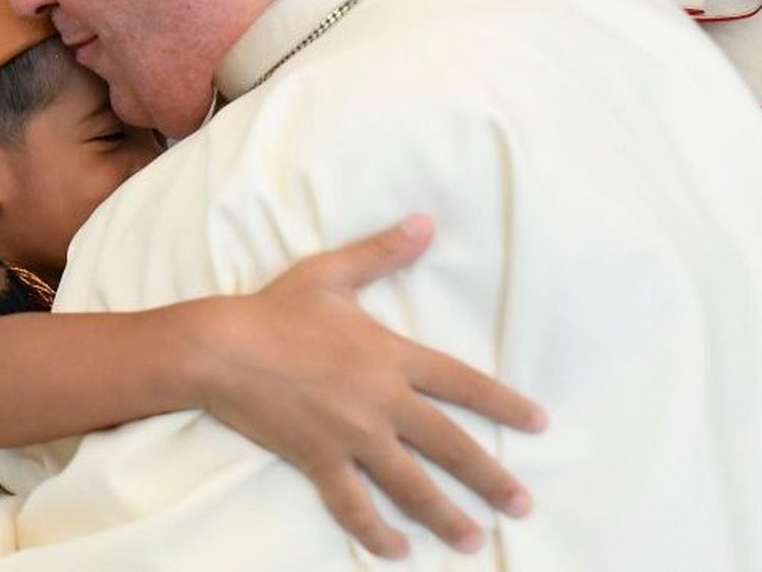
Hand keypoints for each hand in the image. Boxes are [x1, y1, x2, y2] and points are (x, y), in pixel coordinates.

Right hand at [198, 215, 546, 558]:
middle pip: (450, 445)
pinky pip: (353, 504)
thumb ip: (383, 253)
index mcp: (391, 356)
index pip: (463, 384)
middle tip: (523, 505)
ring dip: (445, 516)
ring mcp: (352, 435)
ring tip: (473, 539)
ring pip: (411, 484)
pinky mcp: (319, 459)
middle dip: (491, 478)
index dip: (504, 405)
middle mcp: (382, 401)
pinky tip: (396, 551)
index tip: (539, 425)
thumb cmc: (275, 309)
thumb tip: (425, 221)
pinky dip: (376, 532)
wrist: (222, 347)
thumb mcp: (332, 274)